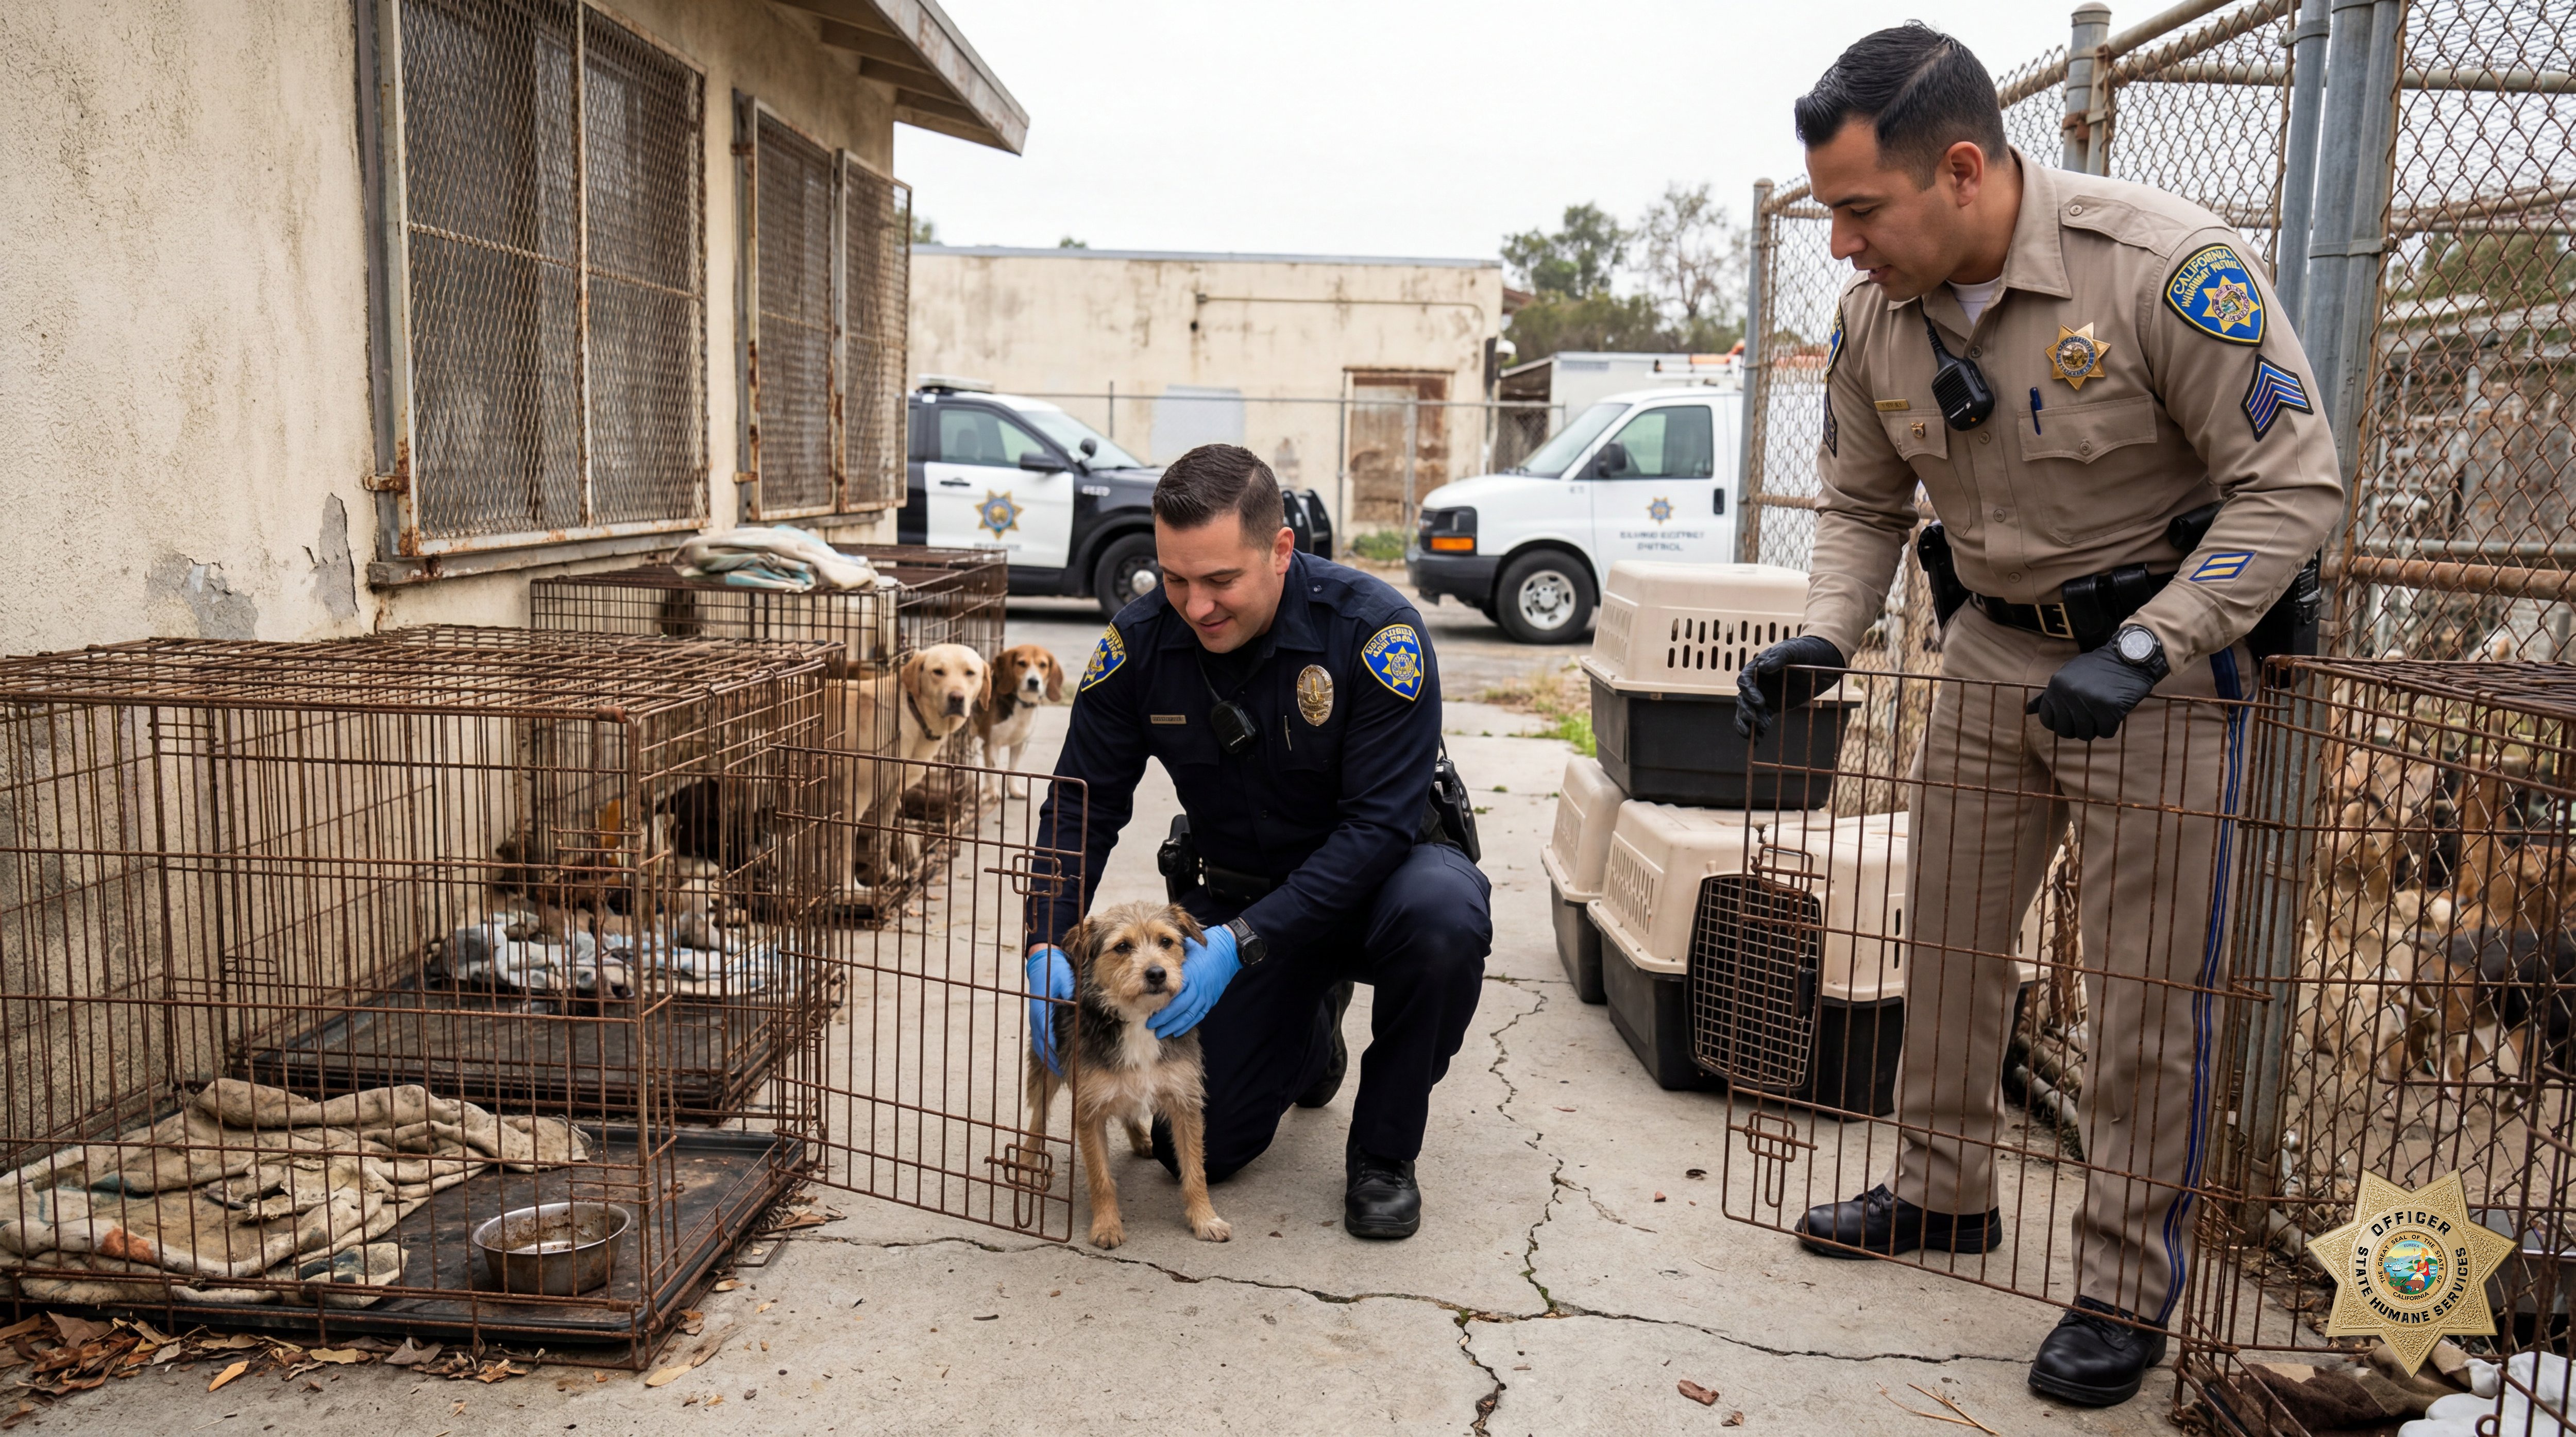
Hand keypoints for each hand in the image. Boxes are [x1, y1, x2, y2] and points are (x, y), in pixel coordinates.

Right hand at [1026, 945, 1073, 1074]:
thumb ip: (1067, 993)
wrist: (1043, 960)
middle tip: (1063, 1075)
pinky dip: (1048, 1048)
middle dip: (1050, 1061)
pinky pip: (1042, 1036)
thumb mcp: (1062, 979)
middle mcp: (1037, 1016)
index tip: (1061, 1065)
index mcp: (1042, 1009)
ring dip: (1048, 1057)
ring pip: (1040, 1042)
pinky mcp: (1040, 1016)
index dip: (1053, 1052)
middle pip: (1042, 1044)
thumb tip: (1073, 1005)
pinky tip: (1055, 1056)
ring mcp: (1037, 1017)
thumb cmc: (1054, 969)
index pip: (1046, 1036)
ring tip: (1060, 1071)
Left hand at [1147, 924, 1240, 1037]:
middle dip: (1163, 1019)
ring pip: (1188, 1016)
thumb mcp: (1187, 949)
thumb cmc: (1206, 948)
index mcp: (1189, 975)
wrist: (1229, 950)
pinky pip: (1198, 1016)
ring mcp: (1205, 996)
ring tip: (1160, 1033)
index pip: (1172, 995)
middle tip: (1150, 1025)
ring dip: (1173, 1026)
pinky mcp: (1211, 1000)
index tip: (1145, 1010)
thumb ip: (1173, 958)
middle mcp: (1197, 988)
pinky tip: (1177, 1031)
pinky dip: (1187, 1025)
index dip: (1159, 1005)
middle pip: (1178, 1008)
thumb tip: (1156, 965)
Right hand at [1733, 635, 1846, 740]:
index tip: (1760, 702)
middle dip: (1746, 711)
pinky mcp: (1773, 706)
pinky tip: (1757, 740)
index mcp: (1758, 667)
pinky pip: (1761, 719)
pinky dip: (1758, 730)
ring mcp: (1764, 695)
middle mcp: (1758, 683)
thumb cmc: (1805, 651)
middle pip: (1743, 699)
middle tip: (1755, 720)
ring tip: (1752, 736)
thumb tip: (1763, 667)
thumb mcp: (1793, 650)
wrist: (1822, 660)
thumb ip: (1778, 657)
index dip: (1749, 692)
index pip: (1745, 680)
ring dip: (1748, 724)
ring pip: (1748, 711)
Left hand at [2026, 644, 2159, 740]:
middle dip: (2078, 727)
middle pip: (2065, 731)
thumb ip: (2048, 695)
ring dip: (2096, 727)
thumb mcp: (2067, 675)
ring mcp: (2089, 703)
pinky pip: (2106, 733)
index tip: (2072, 715)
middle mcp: (2069, 695)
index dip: (2060, 721)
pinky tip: (2114, 710)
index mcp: (2056, 686)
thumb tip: (2027, 711)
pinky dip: (2111, 726)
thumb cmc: (2097, 668)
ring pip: (2086, 735)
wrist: (2130, 657)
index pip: (2047, 720)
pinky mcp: (2110, 710)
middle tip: (2090, 713)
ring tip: (2102, 709)